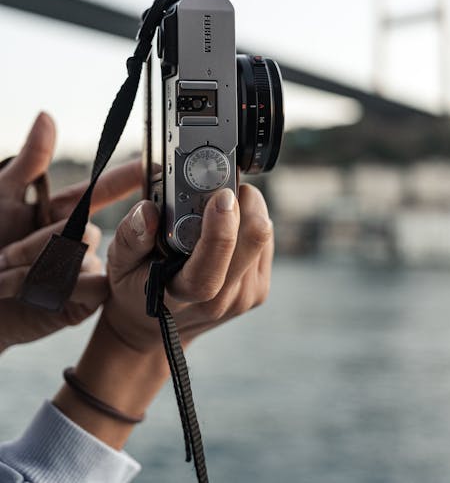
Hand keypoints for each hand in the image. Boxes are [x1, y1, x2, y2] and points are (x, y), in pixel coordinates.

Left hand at [0, 112, 142, 350]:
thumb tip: (46, 117)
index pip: (107, 188)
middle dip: (44, 241)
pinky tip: (34, 291)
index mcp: (65, 211)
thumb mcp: (1, 197)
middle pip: (87, 230)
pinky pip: (91, 287)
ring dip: (42, 267)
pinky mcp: (82, 301)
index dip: (132, 175)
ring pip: (84, 259)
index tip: (156, 162)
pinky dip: (60, 287)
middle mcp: (78, 239)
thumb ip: (31, 160)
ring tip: (9, 278)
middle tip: (7, 254)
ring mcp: (82, 270)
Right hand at [52, 184, 272, 449]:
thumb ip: (130, 236)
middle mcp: (218, 301)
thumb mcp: (119, 263)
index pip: (209, 272)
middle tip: (220, 184)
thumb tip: (148, 211)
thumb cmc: (134, 287)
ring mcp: (243, 298)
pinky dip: (250, 224)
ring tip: (219, 205)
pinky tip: (228, 224)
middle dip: (242, 202)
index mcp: (180, 297)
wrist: (150, 329)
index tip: (220, 195)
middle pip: (252, 242)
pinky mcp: (259, 291)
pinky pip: (266, 243)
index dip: (220, 230)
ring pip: (263, 237)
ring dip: (246, 210)